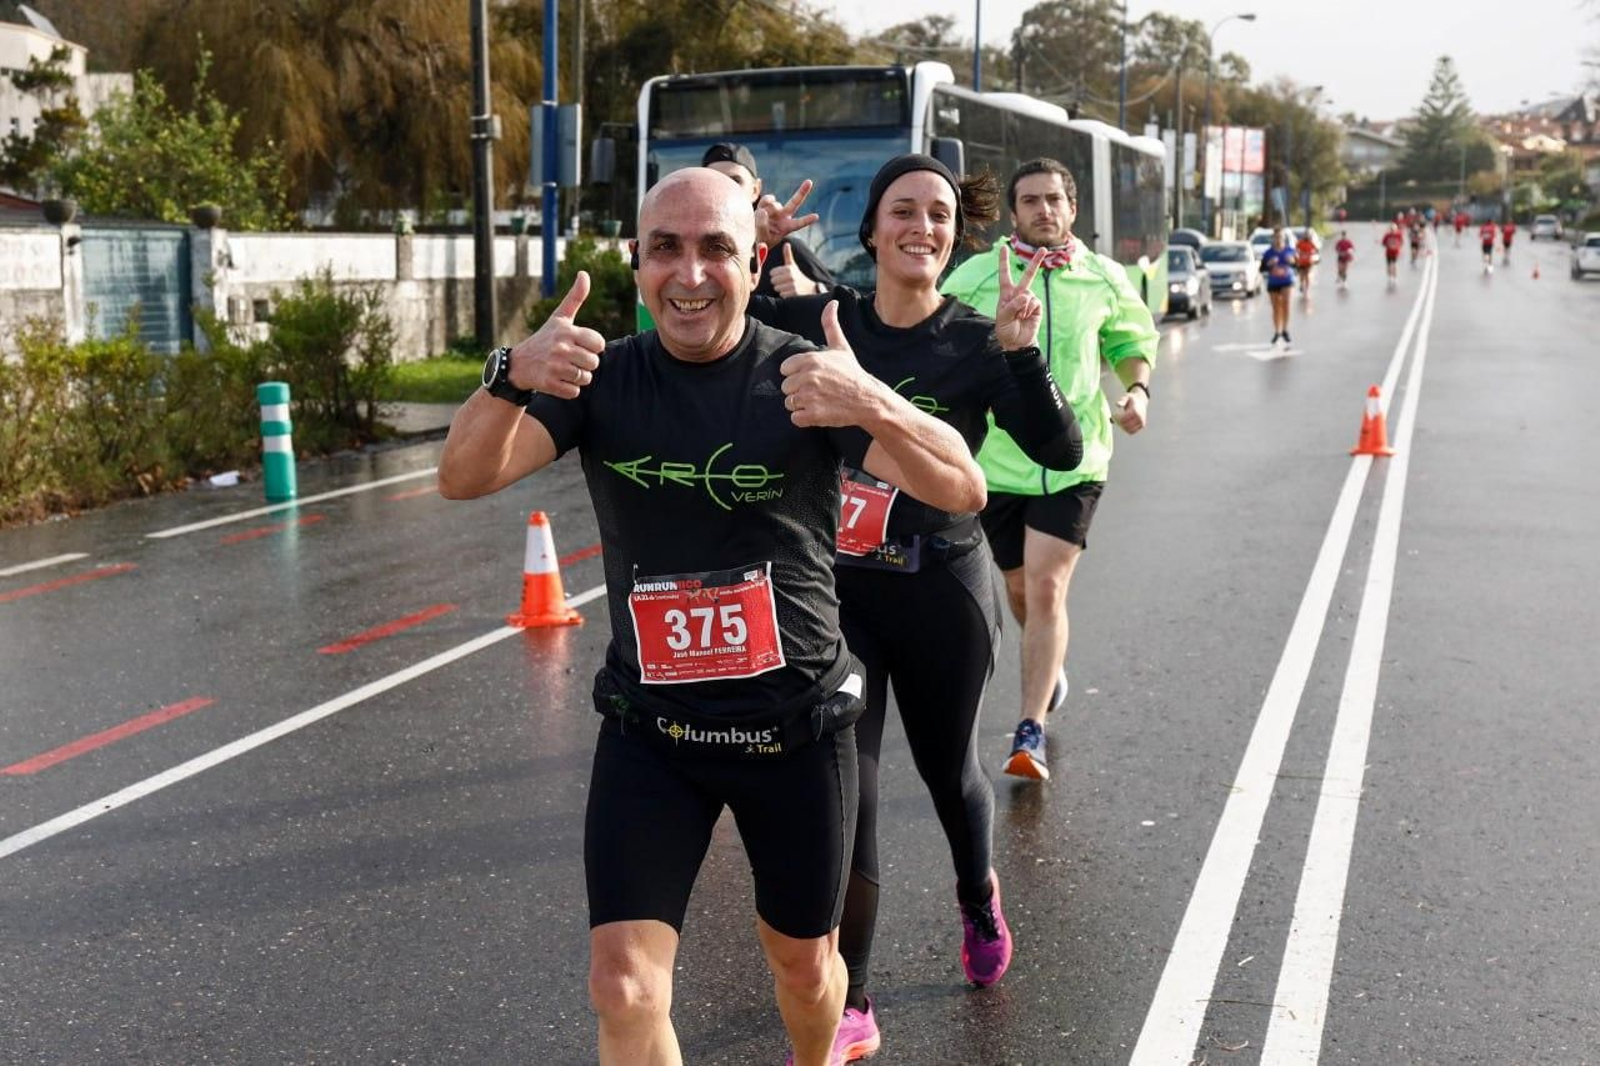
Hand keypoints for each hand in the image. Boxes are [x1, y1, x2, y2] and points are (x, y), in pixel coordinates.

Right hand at [507, 271, 605, 398]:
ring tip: (564, 370)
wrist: (517, 365)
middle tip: (570, 360)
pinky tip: (558, 381)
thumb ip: (575, 298)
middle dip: (585, 364)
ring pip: (585, 378)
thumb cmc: (544, 339)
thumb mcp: (558, 318)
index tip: (579, 346)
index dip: (592, 347)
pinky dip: (569, 389)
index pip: (598, 344)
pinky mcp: (549, 384)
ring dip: (578, 377)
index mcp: (566, 331)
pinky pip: (574, 392)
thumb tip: (584, 273)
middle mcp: (560, 348)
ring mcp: (554, 367)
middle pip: (594, 363)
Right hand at [755, 179, 819, 246]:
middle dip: (802, 192)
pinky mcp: (766, 205)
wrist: (751, 236)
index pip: (798, 224)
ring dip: (769, 210)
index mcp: (786, 228)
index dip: (806, 220)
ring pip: (775, 204)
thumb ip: (762, 227)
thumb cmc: (761, 241)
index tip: (816, 217)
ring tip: (762, 219)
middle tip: (809, 182)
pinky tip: (761, 209)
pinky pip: (767, 199)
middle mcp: (783, 217)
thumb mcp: (762, 239)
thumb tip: (763, 211)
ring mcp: (775, 210)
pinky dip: (764, 202)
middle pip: (794, 202)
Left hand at [769, 242, 821, 296]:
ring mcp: (792, 285)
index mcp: (788, 268)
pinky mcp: (794, 294)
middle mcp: (791, 276)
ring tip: (789, 287)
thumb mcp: (793, 265)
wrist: (810, 289)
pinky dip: (785, 295)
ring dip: (781, 289)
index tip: (782, 276)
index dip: (776, 275)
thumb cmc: (798, 276)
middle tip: (785, 283)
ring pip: (777, 288)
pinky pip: (782, 295)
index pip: (772, 273)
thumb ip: (787, 255)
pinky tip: (791, 293)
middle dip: (778, 283)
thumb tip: (786, 243)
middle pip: (773, 281)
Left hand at [779, 301, 879, 427]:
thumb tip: (832, 302)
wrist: (868, 400)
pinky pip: (795, 418)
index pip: (785, 369)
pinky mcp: (813, 415)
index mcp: (811, 359)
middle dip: (799, 390)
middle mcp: (808, 377)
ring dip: (801, 405)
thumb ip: (830, 325)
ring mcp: (810, 396)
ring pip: (789, 402)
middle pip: (786, 387)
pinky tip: (819, 412)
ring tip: (819, 401)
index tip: (813, 377)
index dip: (797, 374)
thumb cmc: (852, 373)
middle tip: (818, 390)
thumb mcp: (841, 347)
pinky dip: (805, 418)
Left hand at [994, 243, 1044, 350]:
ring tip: (1019, 317)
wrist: (1017, 342)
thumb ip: (1012, 305)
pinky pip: (1034, 302)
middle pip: (1028, 275)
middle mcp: (1018, 294)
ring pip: (1028, 295)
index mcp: (1006, 293)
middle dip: (1036, 262)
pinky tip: (1026, 317)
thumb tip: (1025, 296)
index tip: (1004, 247)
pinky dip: (1029, 310)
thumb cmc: (1006, 329)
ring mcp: (1029, 300)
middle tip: (1044, 249)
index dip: (1004, 261)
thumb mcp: (1003, 317)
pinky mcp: (1036, 307)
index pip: (1005, 274)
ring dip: (1022, 307)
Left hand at [1114, 388, 1146, 433]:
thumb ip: (1122, 400)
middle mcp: (1140, 417)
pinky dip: (1126, 429)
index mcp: (1136, 410)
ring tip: (1119, 420)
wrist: (1141, 401)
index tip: (1113, 414)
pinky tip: (1123, 423)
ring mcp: (1141, 422)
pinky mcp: (1141, 426)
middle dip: (1118, 422)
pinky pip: (1131, 432)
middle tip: (1114, 418)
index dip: (1117, 417)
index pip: (1124, 418)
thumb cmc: (1131, 399)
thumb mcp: (1126, 397)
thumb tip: (1117, 404)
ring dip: (1121, 426)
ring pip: (1128, 429)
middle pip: (1125, 425)